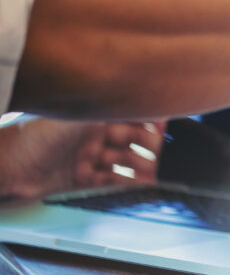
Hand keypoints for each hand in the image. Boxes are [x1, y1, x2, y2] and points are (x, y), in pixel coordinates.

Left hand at [0, 118, 165, 198]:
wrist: (7, 167)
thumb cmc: (33, 137)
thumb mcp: (77, 116)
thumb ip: (109, 106)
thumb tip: (137, 90)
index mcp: (93, 113)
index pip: (130, 113)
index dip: (151, 119)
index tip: (168, 126)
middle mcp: (92, 133)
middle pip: (131, 139)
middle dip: (150, 146)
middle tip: (168, 155)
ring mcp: (87, 155)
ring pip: (123, 160)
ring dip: (142, 166)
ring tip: (158, 173)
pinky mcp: (82, 177)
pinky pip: (111, 179)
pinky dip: (127, 182)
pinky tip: (141, 184)